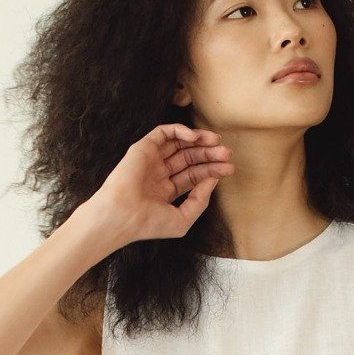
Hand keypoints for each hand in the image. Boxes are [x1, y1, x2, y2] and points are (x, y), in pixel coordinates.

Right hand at [77, 124, 233, 248]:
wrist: (123, 216)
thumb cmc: (149, 224)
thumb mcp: (183, 219)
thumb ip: (200, 200)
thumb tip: (213, 179)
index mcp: (165, 191)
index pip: (193, 176)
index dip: (212, 171)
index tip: (229, 168)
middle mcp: (158, 174)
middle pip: (189, 158)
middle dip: (209, 154)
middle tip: (227, 153)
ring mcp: (151, 160)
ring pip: (179, 143)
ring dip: (199, 140)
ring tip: (217, 141)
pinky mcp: (143, 148)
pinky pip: (164, 132)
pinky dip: (180, 130)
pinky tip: (195, 137)